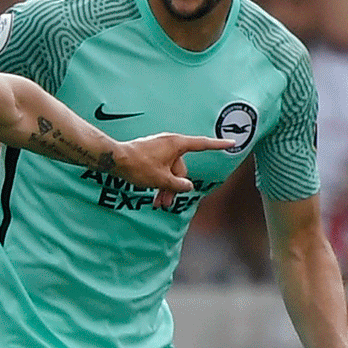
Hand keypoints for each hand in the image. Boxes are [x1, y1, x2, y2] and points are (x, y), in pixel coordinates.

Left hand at [119, 133, 235, 205]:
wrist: (114, 159)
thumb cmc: (138, 165)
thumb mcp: (161, 179)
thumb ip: (178, 184)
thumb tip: (188, 186)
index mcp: (177, 144)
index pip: (202, 144)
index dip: (218, 145)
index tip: (232, 142)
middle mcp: (170, 143)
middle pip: (181, 168)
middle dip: (176, 187)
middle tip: (167, 204)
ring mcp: (160, 148)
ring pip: (170, 171)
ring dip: (167, 188)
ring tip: (159, 204)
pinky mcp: (151, 153)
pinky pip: (161, 168)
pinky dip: (159, 181)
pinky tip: (155, 196)